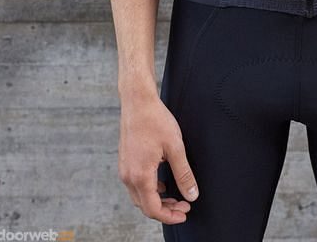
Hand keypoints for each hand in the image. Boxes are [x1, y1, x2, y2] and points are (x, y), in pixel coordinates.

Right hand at [118, 92, 199, 224]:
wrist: (137, 101)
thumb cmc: (155, 120)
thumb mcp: (175, 147)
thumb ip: (184, 173)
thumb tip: (192, 195)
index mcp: (140, 175)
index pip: (153, 209)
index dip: (170, 216)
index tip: (184, 212)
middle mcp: (128, 176)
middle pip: (145, 206)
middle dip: (165, 210)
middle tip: (184, 206)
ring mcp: (124, 169)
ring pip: (139, 196)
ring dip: (157, 200)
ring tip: (176, 196)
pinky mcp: (125, 161)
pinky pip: (136, 184)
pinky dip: (150, 189)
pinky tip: (163, 183)